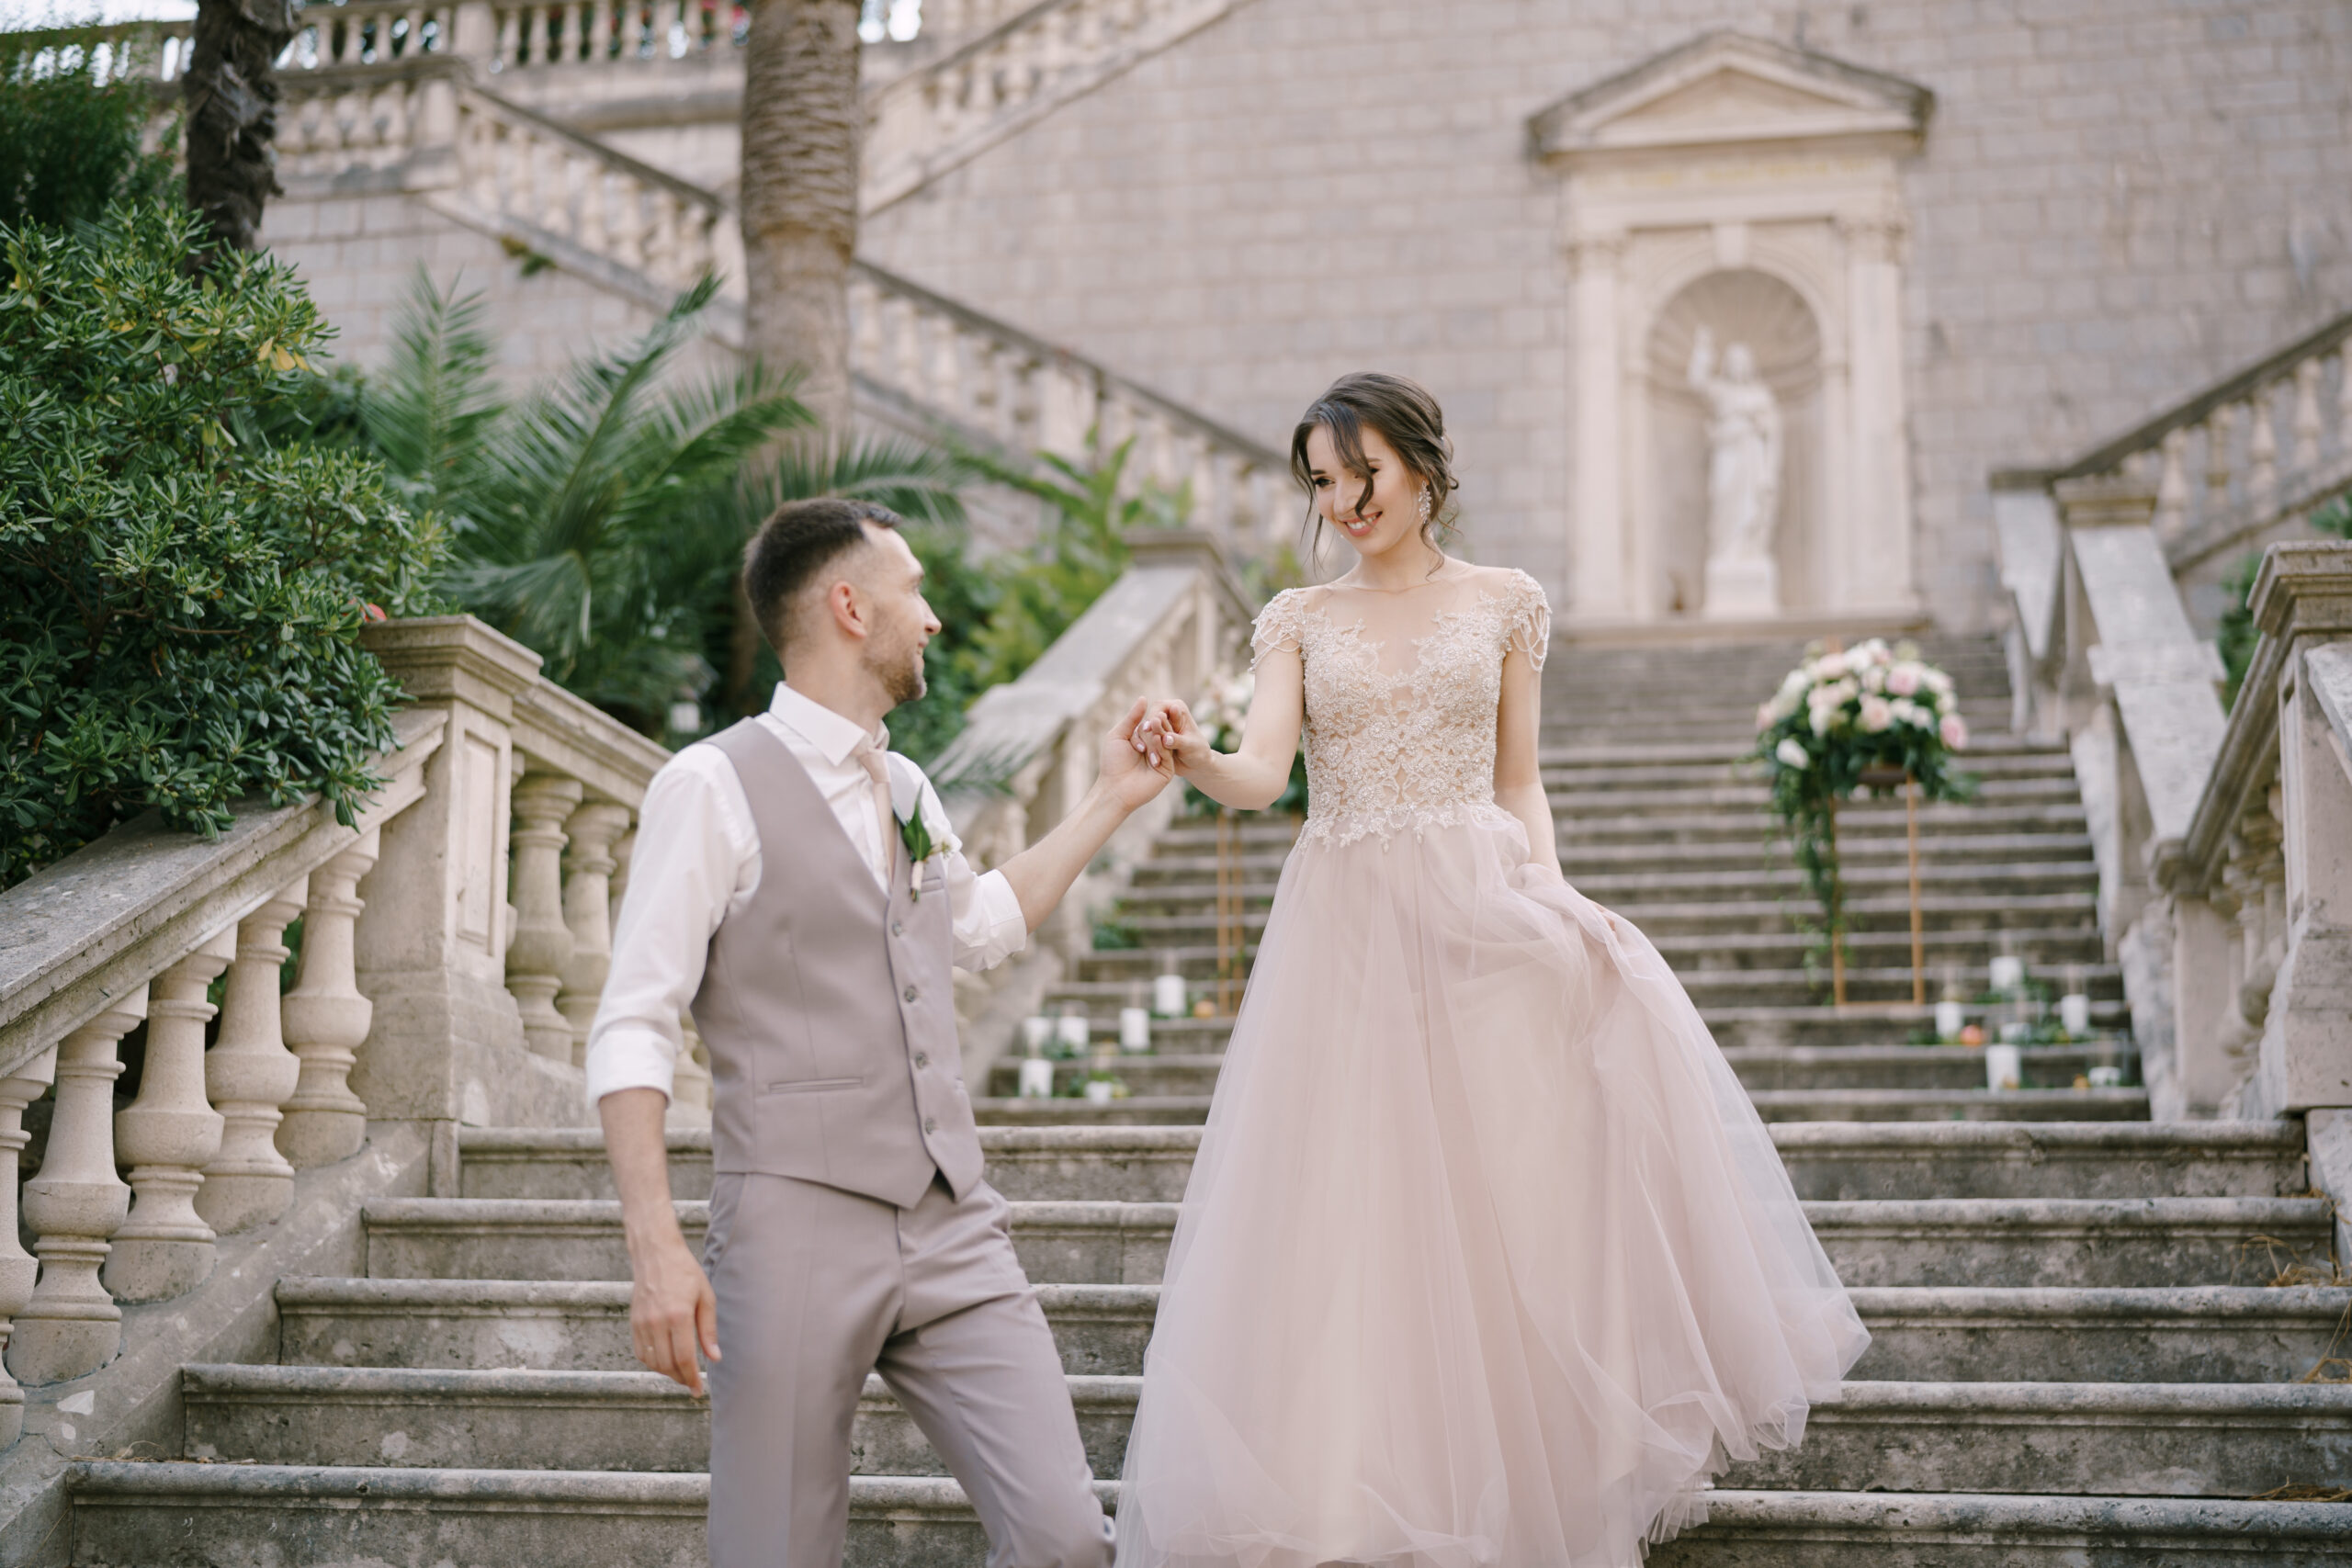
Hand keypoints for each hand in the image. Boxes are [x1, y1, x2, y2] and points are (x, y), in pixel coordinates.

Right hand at [629, 1228, 718, 1394]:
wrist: (656, 1254)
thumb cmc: (686, 1273)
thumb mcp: (705, 1297)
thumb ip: (708, 1330)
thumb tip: (714, 1358)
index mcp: (678, 1315)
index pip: (684, 1358)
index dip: (691, 1378)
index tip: (698, 1390)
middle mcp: (657, 1322)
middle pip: (667, 1364)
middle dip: (680, 1378)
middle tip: (691, 1384)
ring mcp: (642, 1323)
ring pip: (652, 1361)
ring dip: (666, 1372)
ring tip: (681, 1373)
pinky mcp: (634, 1322)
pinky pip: (641, 1352)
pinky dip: (652, 1362)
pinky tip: (665, 1360)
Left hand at [1099, 696, 1175, 812]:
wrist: (1115, 788)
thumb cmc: (1112, 762)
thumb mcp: (1119, 735)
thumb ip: (1132, 718)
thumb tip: (1144, 698)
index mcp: (1142, 741)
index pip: (1150, 726)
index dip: (1147, 723)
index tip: (1145, 721)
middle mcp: (1152, 750)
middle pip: (1159, 732)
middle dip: (1156, 726)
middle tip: (1154, 719)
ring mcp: (1161, 760)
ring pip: (1164, 742)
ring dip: (1158, 733)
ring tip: (1154, 725)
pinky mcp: (1167, 770)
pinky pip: (1167, 754)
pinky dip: (1160, 746)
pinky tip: (1155, 741)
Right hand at [1136, 698, 1214, 776]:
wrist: (1197, 764)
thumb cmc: (1198, 752)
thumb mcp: (1190, 746)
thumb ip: (1178, 741)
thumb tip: (1166, 738)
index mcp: (1177, 708)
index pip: (1159, 707)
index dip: (1152, 717)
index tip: (1148, 729)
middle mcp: (1166, 714)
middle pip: (1150, 717)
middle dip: (1147, 730)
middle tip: (1143, 742)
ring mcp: (1159, 727)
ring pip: (1145, 730)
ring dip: (1145, 742)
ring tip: (1150, 755)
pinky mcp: (1153, 738)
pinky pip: (1145, 741)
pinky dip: (1146, 749)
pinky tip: (1149, 759)